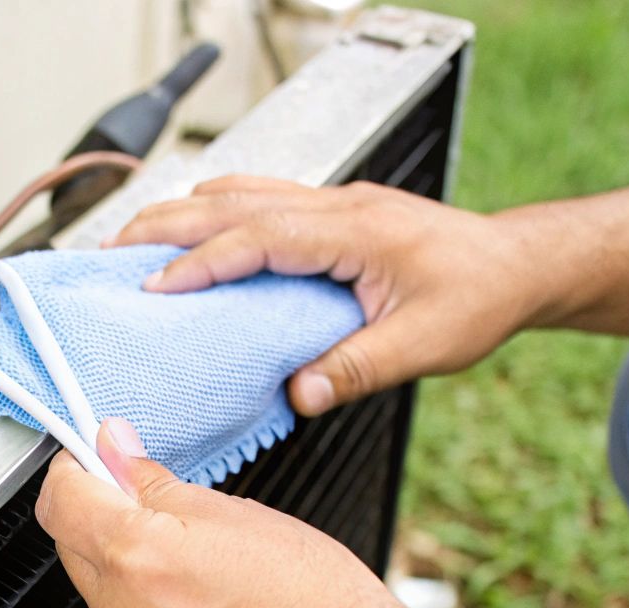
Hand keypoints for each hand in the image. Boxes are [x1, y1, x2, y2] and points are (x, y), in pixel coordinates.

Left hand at [35, 418, 441, 607]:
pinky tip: (202, 589)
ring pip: (99, 580)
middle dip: (101, 507)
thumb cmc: (312, 599)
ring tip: (196, 546)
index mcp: (133, 557)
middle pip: (71, 540)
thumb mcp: (233, 512)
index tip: (103, 452)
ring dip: (125, 552)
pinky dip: (145, 593)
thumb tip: (112, 449)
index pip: (58, 498)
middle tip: (156, 491)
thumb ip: (155, 481)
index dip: (76, 465)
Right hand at [108, 176, 545, 414]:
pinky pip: (258, 198)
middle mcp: (336, 206)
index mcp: (353, 232)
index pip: (255, 238)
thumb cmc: (480, 297)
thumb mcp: (424, 346)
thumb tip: (298, 394)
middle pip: (229, 200)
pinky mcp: (332, 213)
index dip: (198, 263)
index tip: (151, 288)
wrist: (519, 264)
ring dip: (181, 214)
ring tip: (133, 243)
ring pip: (238, 191)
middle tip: (109, 253)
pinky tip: (192, 236)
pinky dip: (213, 214)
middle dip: (163, 225)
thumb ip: (358, 368)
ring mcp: (333, 203)